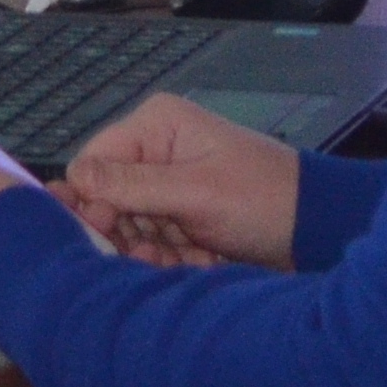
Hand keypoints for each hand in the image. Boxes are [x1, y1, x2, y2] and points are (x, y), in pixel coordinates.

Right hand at [50, 96, 298, 272]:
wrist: (317, 229)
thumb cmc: (263, 200)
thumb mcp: (195, 192)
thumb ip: (131, 186)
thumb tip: (68, 183)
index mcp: (156, 125)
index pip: (92, 164)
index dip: (93, 204)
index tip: (111, 236)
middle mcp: (156, 150)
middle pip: (108, 201)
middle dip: (131, 235)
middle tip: (159, 257)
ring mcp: (170, 184)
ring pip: (130, 229)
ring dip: (156, 252)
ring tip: (193, 259)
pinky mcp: (182, 214)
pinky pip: (155, 241)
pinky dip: (174, 258)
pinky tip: (203, 261)